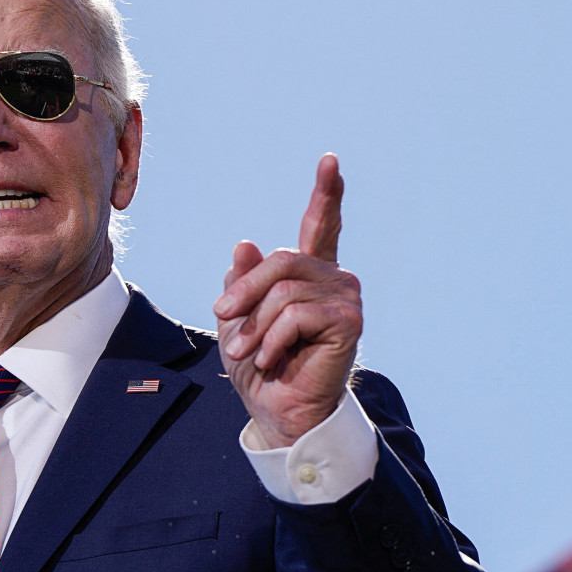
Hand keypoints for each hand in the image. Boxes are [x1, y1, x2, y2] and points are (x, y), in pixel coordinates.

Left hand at [213, 154, 361, 447]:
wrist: (277, 411)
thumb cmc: (259, 367)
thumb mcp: (237, 320)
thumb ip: (242, 282)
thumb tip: (246, 245)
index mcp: (309, 275)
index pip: (319, 226)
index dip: (326, 193)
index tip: (329, 160)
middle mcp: (333, 280)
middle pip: (280, 260)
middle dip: (245, 292)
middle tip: (222, 318)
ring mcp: (345, 298)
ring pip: (284, 290)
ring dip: (255, 324)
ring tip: (250, 351)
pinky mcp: (349, 321)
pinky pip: (295, 314)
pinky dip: (272, 339)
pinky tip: (273, 359)